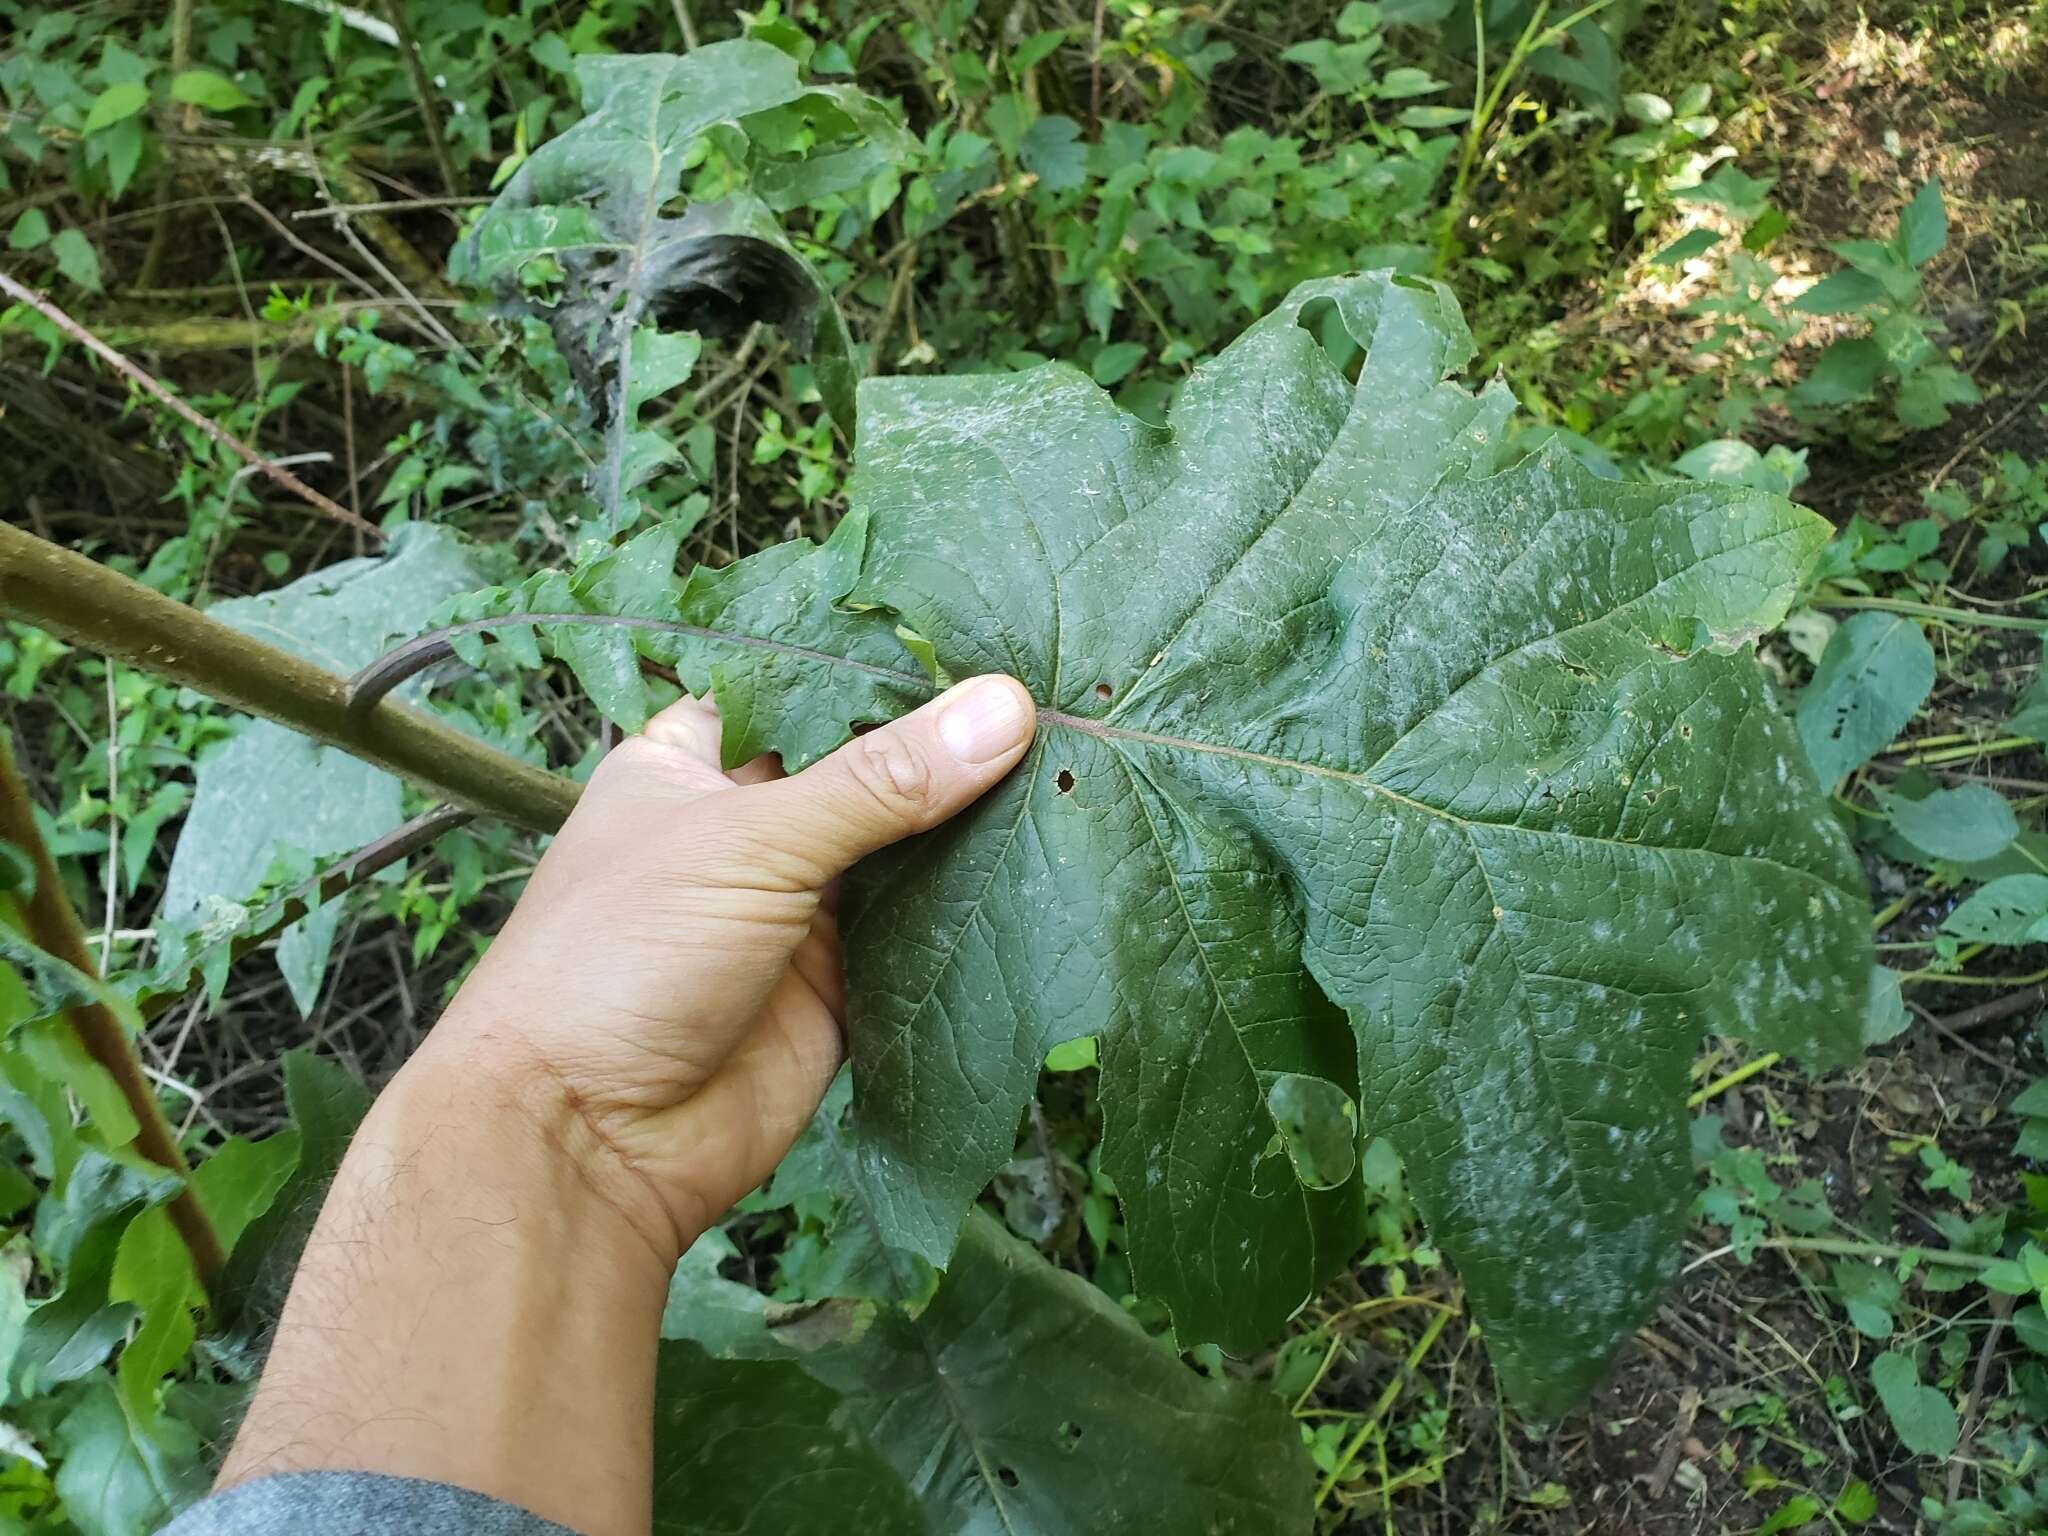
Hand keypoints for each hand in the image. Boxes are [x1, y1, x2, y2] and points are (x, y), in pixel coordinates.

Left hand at [417, 672, 1037, 1265]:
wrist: (588, 1144)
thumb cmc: (621, 958)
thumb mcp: (750, 841)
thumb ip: (881, 780)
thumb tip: (1007, 705)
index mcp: (696, 763)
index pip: (807, 688)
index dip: (889, 668)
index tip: (996, 635)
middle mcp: (751, 828)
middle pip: (870, 771)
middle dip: (951, 749)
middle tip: (1067, 695)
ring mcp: (800, 911)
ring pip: (907, 853)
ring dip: (975, 828)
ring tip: (1081, 765)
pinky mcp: (843, 988)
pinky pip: (924, 938)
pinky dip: (975, 915)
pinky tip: (1049, 867)